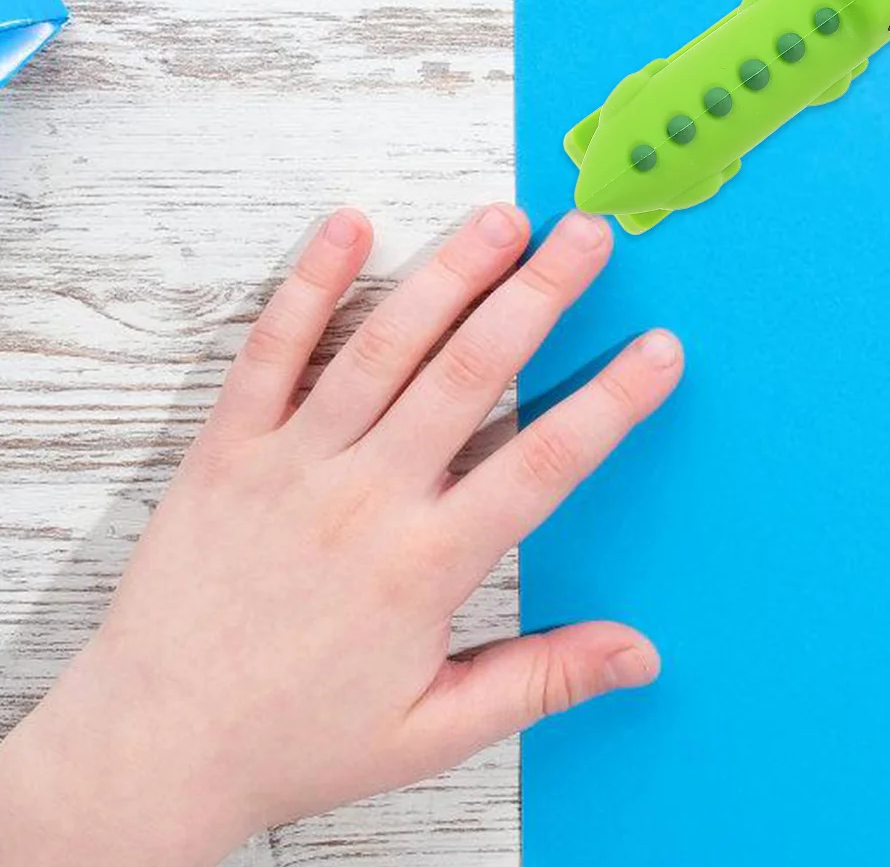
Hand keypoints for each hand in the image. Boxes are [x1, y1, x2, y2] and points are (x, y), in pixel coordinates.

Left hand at [0, 206, 680, 866]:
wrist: (151, 750)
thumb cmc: (297, 741)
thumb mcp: (432, 732)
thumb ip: (541, 679)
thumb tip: (641, 655)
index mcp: (424, 566)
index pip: (542, 465)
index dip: (609, 403)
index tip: (659, 350)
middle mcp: (364, 499)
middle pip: (470, 374)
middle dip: (539, 295)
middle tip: (587, 236)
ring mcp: (291, 464)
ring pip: (383, 347)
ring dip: (448, 273)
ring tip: (502, 217)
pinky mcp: (227, 449)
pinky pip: (270, 351)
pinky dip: (308, 283)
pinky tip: (349, 225)